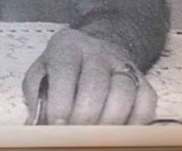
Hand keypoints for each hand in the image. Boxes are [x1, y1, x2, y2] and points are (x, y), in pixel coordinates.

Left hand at [22, 28, 156, 124]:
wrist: (96, 45)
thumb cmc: (63, 66)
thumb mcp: (41, 71)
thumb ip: (36, 95)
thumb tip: (34, 124)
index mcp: (67, 47)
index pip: (64, 73)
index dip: (60, 102)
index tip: (57, 124)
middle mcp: (97, 52)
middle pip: (95, 85)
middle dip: (84, 115)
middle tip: (76, 134)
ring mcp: (123, 64)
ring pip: (123, 93)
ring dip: (109, 120)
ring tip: (96, 135)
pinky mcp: (143, 78)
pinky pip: (146, 101)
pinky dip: (137, 120)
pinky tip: (121, 131)